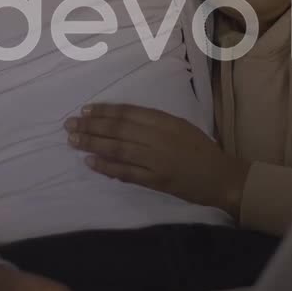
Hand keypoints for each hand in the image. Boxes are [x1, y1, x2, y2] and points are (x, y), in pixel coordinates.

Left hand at [65, 104, 250, 216]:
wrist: (221, 177)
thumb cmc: (201, 149)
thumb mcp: (180, 127)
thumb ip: (154, 123)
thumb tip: (122, 121)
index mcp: (165, 121)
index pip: (129, 113)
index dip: (105, 111)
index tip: (86, 110)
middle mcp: (159, 137)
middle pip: (118, 129)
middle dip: (92, 126)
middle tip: (70, 124)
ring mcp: (156, 160)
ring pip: (118, 148)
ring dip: (93, 144)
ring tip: (73, 140)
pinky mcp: (156, 180)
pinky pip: (126, 172)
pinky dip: (106, 167)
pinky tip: (90, 162)